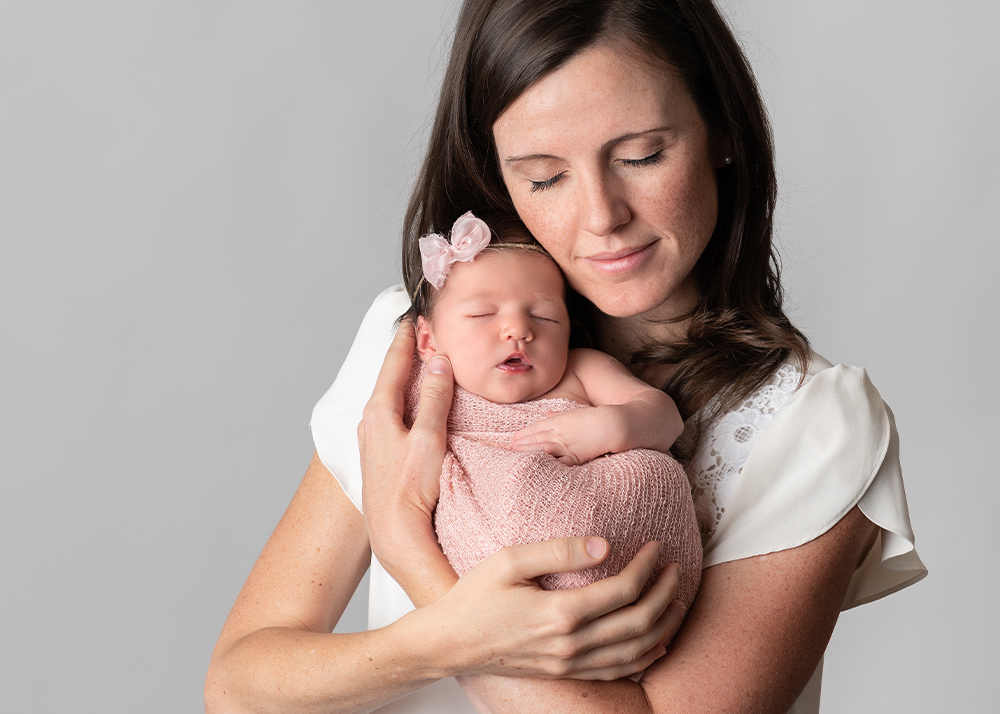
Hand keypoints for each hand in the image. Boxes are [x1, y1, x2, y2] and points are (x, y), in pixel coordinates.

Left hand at [358, 320, 453, 582]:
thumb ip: (435, 398)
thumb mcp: (429, 437)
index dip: (405, 339)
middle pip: (390, 378)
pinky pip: (394, 417)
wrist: (395, 533)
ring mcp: (374, 440)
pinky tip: (417, 409)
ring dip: (407, 380)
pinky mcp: (382, 456)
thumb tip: (439, 363)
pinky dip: (407, 402)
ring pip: (392, 398)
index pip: (394, 364)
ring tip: (422, 366)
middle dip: (405, 356)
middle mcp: (371, 423)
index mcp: (379, 411)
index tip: (413, 318)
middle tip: (419, 336)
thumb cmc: (409, 489)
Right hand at [420, 538, 685, 680]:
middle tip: (675, 568)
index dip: (647, 568)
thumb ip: (559, 550)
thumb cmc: (474, 597)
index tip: (656, 547)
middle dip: (665, 593)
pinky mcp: (565, 671)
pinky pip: (617, 671)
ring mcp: (569, 662)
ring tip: (676, 598)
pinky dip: (644, 656)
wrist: (449, 642)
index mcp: (560, 613)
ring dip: (663, 624)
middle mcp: (571, 643)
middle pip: (638, 622)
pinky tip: (656, 641)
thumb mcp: (509, 560)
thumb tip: (605, 544)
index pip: (623, 591)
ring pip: (635, 651)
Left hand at [510, 406, 623, 464]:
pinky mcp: (575, 456)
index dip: (523, 434)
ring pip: (542, 448)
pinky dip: (546, 464)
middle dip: (521, 443)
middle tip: (508, 449)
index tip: (513, 438)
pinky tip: (536, 468)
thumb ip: (560, 415)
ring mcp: (567, 444)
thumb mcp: (576, 413)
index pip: (536, 427)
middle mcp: (560, 432)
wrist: (614, 424)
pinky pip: (557, 462)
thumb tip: (547, 414)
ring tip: (516, 456)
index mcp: (560, 421)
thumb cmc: (596, 418)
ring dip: (528, 452)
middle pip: (536, 438)